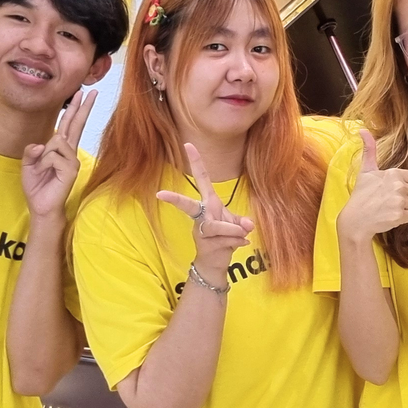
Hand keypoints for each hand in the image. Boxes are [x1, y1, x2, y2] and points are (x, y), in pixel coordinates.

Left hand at [22, 87, 97, 220]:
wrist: (41, 206)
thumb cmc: (37, 186)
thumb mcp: (28, 164)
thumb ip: (33, 150)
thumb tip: (42, 144)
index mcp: (60, 149)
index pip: (69, 124)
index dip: (75, 109)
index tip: (82, 94)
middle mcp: (69, 152)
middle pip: (76, 125)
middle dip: (82, 107)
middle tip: (92, 91)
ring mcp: (72, 160)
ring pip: (55, 142)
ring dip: (42, 157)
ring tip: (42, 171)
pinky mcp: (71, 169)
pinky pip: (52, 156)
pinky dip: (43, 164)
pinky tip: (46, 174)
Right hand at [155, 142, 254, 282]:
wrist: (216, 263)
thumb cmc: (224, 237)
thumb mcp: (235, 224)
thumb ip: (241, 221)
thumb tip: (247, 225)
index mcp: (209, 203)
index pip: (202, 179)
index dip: (196, 162)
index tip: (188, 144)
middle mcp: (202, 215)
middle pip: (188, 205)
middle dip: (176, 200)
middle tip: (160, 195)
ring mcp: (200, 232)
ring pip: (215, 226)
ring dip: (232, 229)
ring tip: (243, 234)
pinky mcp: (205, 246)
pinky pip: (225, 240)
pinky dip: (238, 241)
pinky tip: (242, 243)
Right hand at [336, 130, 407, 240]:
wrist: (355, 219)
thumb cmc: (361, 195)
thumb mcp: (366, 171)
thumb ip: (369, 150)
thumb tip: (363, 130)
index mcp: (394, 173)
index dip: (407, 185)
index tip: (394, 189)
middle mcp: (398, 185)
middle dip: (407, 198)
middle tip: (391, 201)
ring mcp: (399, 201)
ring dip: (405, 209)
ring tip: (390, 209)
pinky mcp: (399, 216)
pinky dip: (403, 219)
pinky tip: (390, 217)